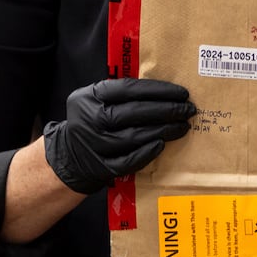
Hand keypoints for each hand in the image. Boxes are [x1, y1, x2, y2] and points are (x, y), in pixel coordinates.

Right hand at [43, 78, 195, 193]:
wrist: (68, 155)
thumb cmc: (90, 121)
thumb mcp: (94, 99)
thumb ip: (119, 93)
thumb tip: (163, 90)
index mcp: (90, 97)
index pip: (129, 89)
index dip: (158, 90)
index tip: (181, 92)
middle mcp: (91, 120)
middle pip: (135, 113)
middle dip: (167, 110)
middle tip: (188, 110)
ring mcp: (95, 145)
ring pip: (135, 136)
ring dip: (163, 131)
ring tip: (182, 126)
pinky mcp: (101, 167)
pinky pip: (129, 160)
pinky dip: (148, 152)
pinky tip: (162, 144)